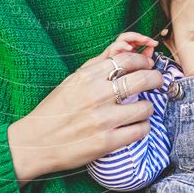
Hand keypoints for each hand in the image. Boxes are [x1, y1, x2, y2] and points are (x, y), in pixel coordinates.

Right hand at [6, 35, 163, 185]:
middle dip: (156, 79)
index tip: (147, 66)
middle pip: (143, 79)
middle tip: (157, 82)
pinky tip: (136, 125)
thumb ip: (98, 66)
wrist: (36, 142)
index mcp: (88, 76)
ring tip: (142, 108)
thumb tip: (125, 51)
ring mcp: (103, 119)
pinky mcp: (107, 142)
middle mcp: (97, 95)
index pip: (127, 59)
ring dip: (148, 106)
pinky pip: (140, 130)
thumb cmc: (55, 109)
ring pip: (146, 107)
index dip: (143, 61)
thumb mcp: (73, 80)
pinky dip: (143, 127)